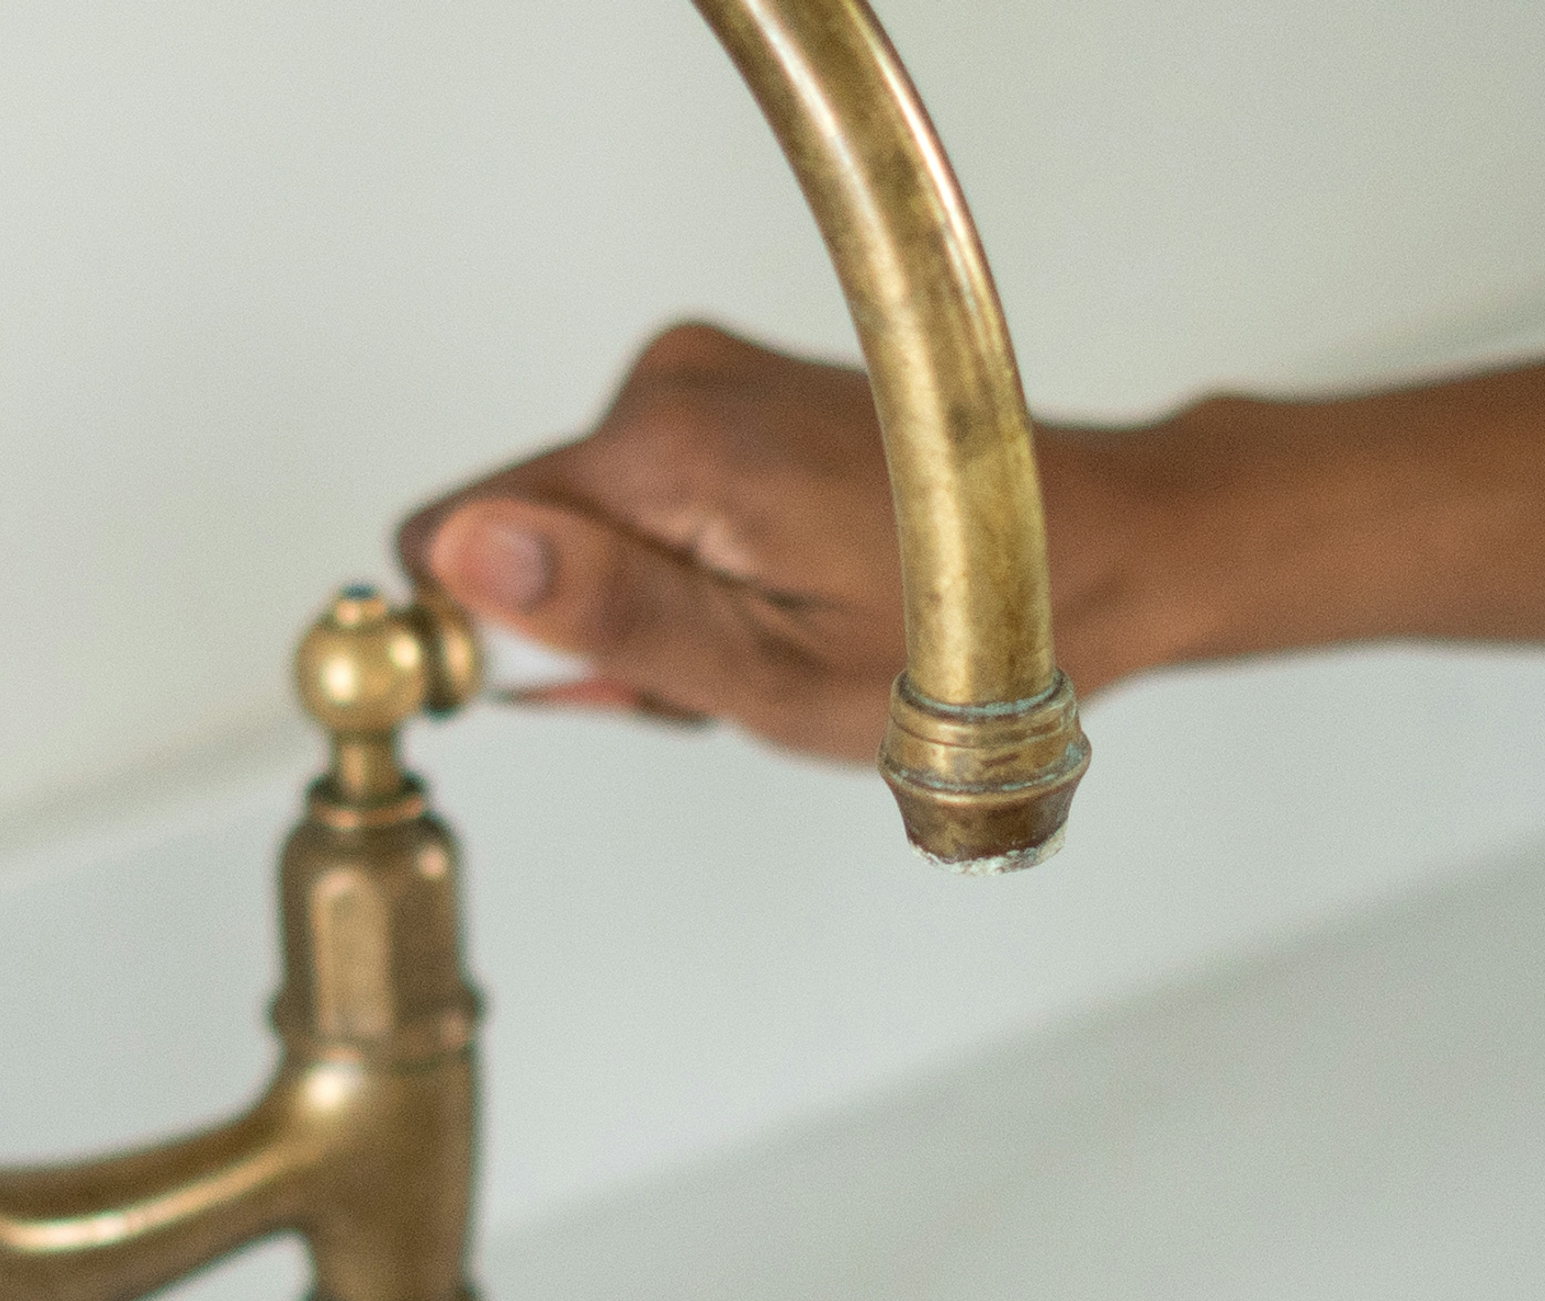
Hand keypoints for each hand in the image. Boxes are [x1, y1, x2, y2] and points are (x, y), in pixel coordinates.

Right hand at [395, 323, 1186, 761]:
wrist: (1088, 551)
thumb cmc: (952, 638)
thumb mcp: (765, 674)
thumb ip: (603, 615)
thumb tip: (458, 553)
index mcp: (668, 449)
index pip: (456, 537)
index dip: (506, 635)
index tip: (615, 681)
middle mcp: (671, 382)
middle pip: (530, 538)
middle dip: (606, 625)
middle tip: (734, 665)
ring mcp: (703, 375)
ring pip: (592, 526)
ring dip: (662, 603)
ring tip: (780, 629)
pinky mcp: (731, 388)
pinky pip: (651, 498)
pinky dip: (700, 563)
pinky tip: (788, 590)